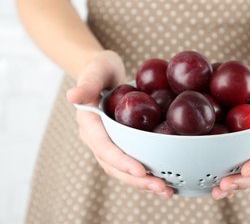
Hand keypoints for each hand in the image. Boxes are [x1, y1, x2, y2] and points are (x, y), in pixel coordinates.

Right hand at [66, 50, 173, 197]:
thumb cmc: (98, 69)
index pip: (104, 147)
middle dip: (138, 180)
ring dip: (144, 182)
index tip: (141, 171)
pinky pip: (133, 160)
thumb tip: (72, 96)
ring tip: (167, 191)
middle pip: (115, 166)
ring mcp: (110, 142)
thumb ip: (86, 84)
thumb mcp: (94, 71)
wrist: (103, 72)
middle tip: (162, 188)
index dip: (121, 161)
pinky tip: (166, 178)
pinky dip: (147, 172)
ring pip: (124, 169)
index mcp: (90, 124)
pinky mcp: (122, 142)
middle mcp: (98, 138)